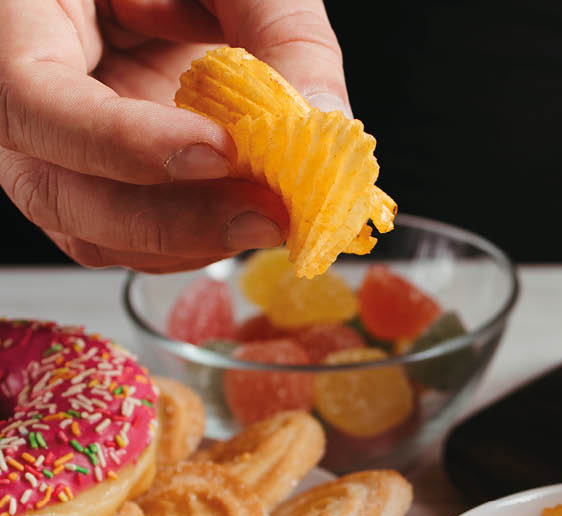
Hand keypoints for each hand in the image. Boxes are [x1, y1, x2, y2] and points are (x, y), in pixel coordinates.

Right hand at [0, 0, 347, 271]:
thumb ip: (280, 29)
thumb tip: (325, 115)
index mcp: (23, 20)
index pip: (30, 98)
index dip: (119, 139)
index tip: (217, 148)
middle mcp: (25, 96)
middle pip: (54, 190)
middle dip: (169, 220)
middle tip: (264, 214)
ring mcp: (61, 149)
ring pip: (91, 231)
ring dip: (191, 240)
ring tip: (271, 216)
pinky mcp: (104, 185)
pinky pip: (131, 240)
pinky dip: (198, 240)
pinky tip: (252, 212)